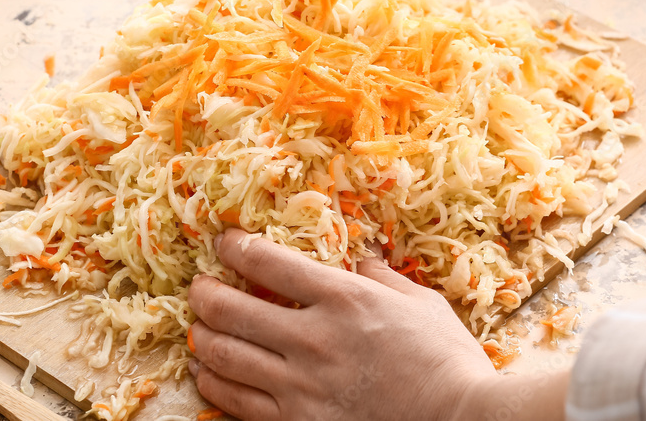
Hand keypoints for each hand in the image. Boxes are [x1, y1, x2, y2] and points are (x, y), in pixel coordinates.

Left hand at [186, 228, 497, 420]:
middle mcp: (312, 338)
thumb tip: (360, 259)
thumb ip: (382, 276)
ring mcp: (300, 386)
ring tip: (198, 330)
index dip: (234, 247)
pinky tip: (209, 374)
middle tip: (198, 287)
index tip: (224, 242)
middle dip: (203, 293)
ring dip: (201, 339)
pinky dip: (213, 384)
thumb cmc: (447, 360)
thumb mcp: (421, 302)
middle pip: (229, 310)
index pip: (267, 263)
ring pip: (222, 357)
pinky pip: (234, 403)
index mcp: (343, 299)